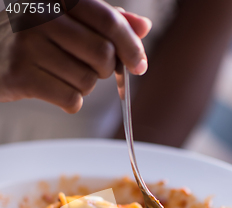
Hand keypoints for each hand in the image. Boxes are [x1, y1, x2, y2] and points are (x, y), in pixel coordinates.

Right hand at [0, 1, 150, 112]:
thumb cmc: (34, 38)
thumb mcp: (68, 19)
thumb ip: (105, 21)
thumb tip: (143, 27)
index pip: (108, 21)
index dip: (131, 46)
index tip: (140, 65)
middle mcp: (42, 15)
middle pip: (103, 55)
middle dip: (103, 69)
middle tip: (86, 66)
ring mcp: (29, 45)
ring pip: (88, 81)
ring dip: (83, 86)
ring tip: (60, 74)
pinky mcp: (22, 75)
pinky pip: (71, 99)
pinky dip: (69, 101)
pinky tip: (52, 88)